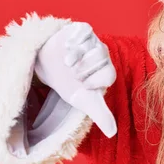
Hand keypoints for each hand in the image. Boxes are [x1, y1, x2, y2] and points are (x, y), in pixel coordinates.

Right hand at [34, 22, 116, 137]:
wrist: (51, 67)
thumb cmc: (71, 84)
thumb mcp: (84, 101)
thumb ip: (100, 115)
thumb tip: (113, 134)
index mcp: (107, 71)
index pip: (109, 74)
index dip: (94, 81)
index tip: (82, 85)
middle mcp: (103, 54)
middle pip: (101, 57)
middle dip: (84, 68)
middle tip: (73, 73)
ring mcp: (93, 41)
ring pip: (92, 44)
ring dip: (78, 55)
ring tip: (68, 63)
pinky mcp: (81, 30)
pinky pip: (84, 30)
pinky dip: (74, 40)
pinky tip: (66, 47)